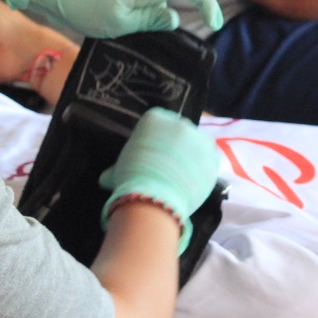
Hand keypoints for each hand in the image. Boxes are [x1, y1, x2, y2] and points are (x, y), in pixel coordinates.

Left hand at [6, 0, 225, 37]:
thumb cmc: (82, 5)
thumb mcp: (119, 23)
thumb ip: (150, 21)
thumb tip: (173, 18)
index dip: (207, 3)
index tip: (215, 24)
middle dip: (162, 21)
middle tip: (140, 39)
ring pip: (148, 3)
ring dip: (140, 20)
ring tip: (113, 31)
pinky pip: (134, 1)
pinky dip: (130, 15)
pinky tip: (107, 25)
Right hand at [99, 108, 222, 253]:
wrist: (154, 198)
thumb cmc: (130, 179)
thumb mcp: (117, 171)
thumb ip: (115, 169)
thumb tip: (105, 179)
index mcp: (154, 118)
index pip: (157, 121)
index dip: (155, 138)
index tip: (152, 152)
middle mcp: (179, 123)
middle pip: (179, 130)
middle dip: (175, 145)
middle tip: (168, 164)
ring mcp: (199, 139)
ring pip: (196, 143)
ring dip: (192, 154)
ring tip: (182, 173)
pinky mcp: (213, 156)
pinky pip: (209, 158)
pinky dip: (203, 167)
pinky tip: (194, 179)